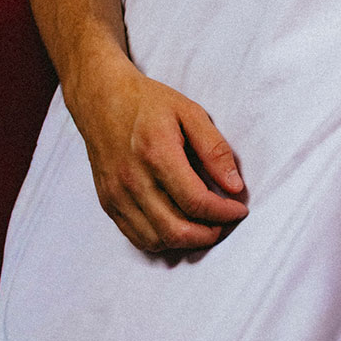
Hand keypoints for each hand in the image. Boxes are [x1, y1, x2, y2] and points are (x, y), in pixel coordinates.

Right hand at [69, 57, 247, 253]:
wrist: (101, 98)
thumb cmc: (148, 102)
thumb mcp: (189, 112)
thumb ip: (214, 149)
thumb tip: (235, 186)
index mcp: (157, 153)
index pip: (196, 201)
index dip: (224, 212)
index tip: (239, 209)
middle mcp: (133, 179)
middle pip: (176, 230)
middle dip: (208, 234)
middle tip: (224, 222)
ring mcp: (117, 194)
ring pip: (156, 240)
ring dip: (186, 242)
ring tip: (204, 225)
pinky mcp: (108, 202)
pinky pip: (137, 237)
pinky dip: (162, 240)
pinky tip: (178, 226)